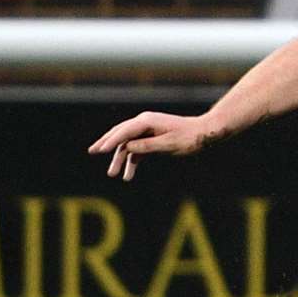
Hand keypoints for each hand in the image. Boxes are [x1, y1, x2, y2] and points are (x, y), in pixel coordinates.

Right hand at [88, 112, 220, 180]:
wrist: (204, 133)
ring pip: (128, 144)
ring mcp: (147, 130)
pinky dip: (133, 161)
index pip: (124, 131)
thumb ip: (147, 146)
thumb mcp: (168, 144)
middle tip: (92, 152)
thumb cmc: (189, 137)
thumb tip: (128, 148)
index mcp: (147, 121)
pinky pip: (137, 149)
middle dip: (107, 144)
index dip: (110, 141)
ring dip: (121, 159)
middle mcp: (144, 122)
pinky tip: (128, 175)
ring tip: (112, 174)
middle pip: (120, 134)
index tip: (98, 150)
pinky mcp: (152, 138)